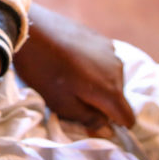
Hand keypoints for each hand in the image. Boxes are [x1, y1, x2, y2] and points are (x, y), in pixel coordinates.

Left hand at [13, 4, 134, 133]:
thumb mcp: (61, 103)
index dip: (114, 126)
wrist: (30, 29)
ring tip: (70, 78)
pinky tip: (71, 61)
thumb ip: (89, 119)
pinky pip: (104, 61)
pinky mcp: (100, 37)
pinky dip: (93, 67)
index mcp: (111, 90)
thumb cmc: (43, 70)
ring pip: (111, 79)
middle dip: (102, 104)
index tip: (93, 123)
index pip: (128, 119)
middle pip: (118, 98)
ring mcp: (110, 50)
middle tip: (73, 99)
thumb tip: (108, 130)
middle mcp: (118, 69)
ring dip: (97, 84)